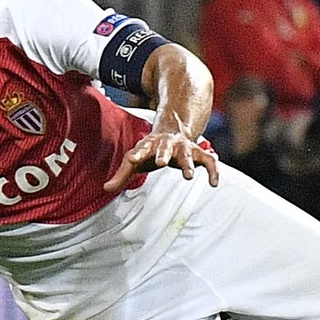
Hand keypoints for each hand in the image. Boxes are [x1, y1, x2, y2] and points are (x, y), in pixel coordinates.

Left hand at [103, 131, 219, 192]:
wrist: (174, 130)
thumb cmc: (152, 150)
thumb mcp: (136, 160)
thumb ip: (122, 175)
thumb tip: (106, 189)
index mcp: (151, 144)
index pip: (143, 148)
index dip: (138, 153)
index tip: (133, 158)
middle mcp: (169, 145)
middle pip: (166, 148)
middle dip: (164, 154)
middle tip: (161, 162)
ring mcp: (185, 148)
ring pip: (187, 156)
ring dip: (187, 165)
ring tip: (188, 177)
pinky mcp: (199, 154)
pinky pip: (209, 162)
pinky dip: (213, 171)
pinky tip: (214, 184)